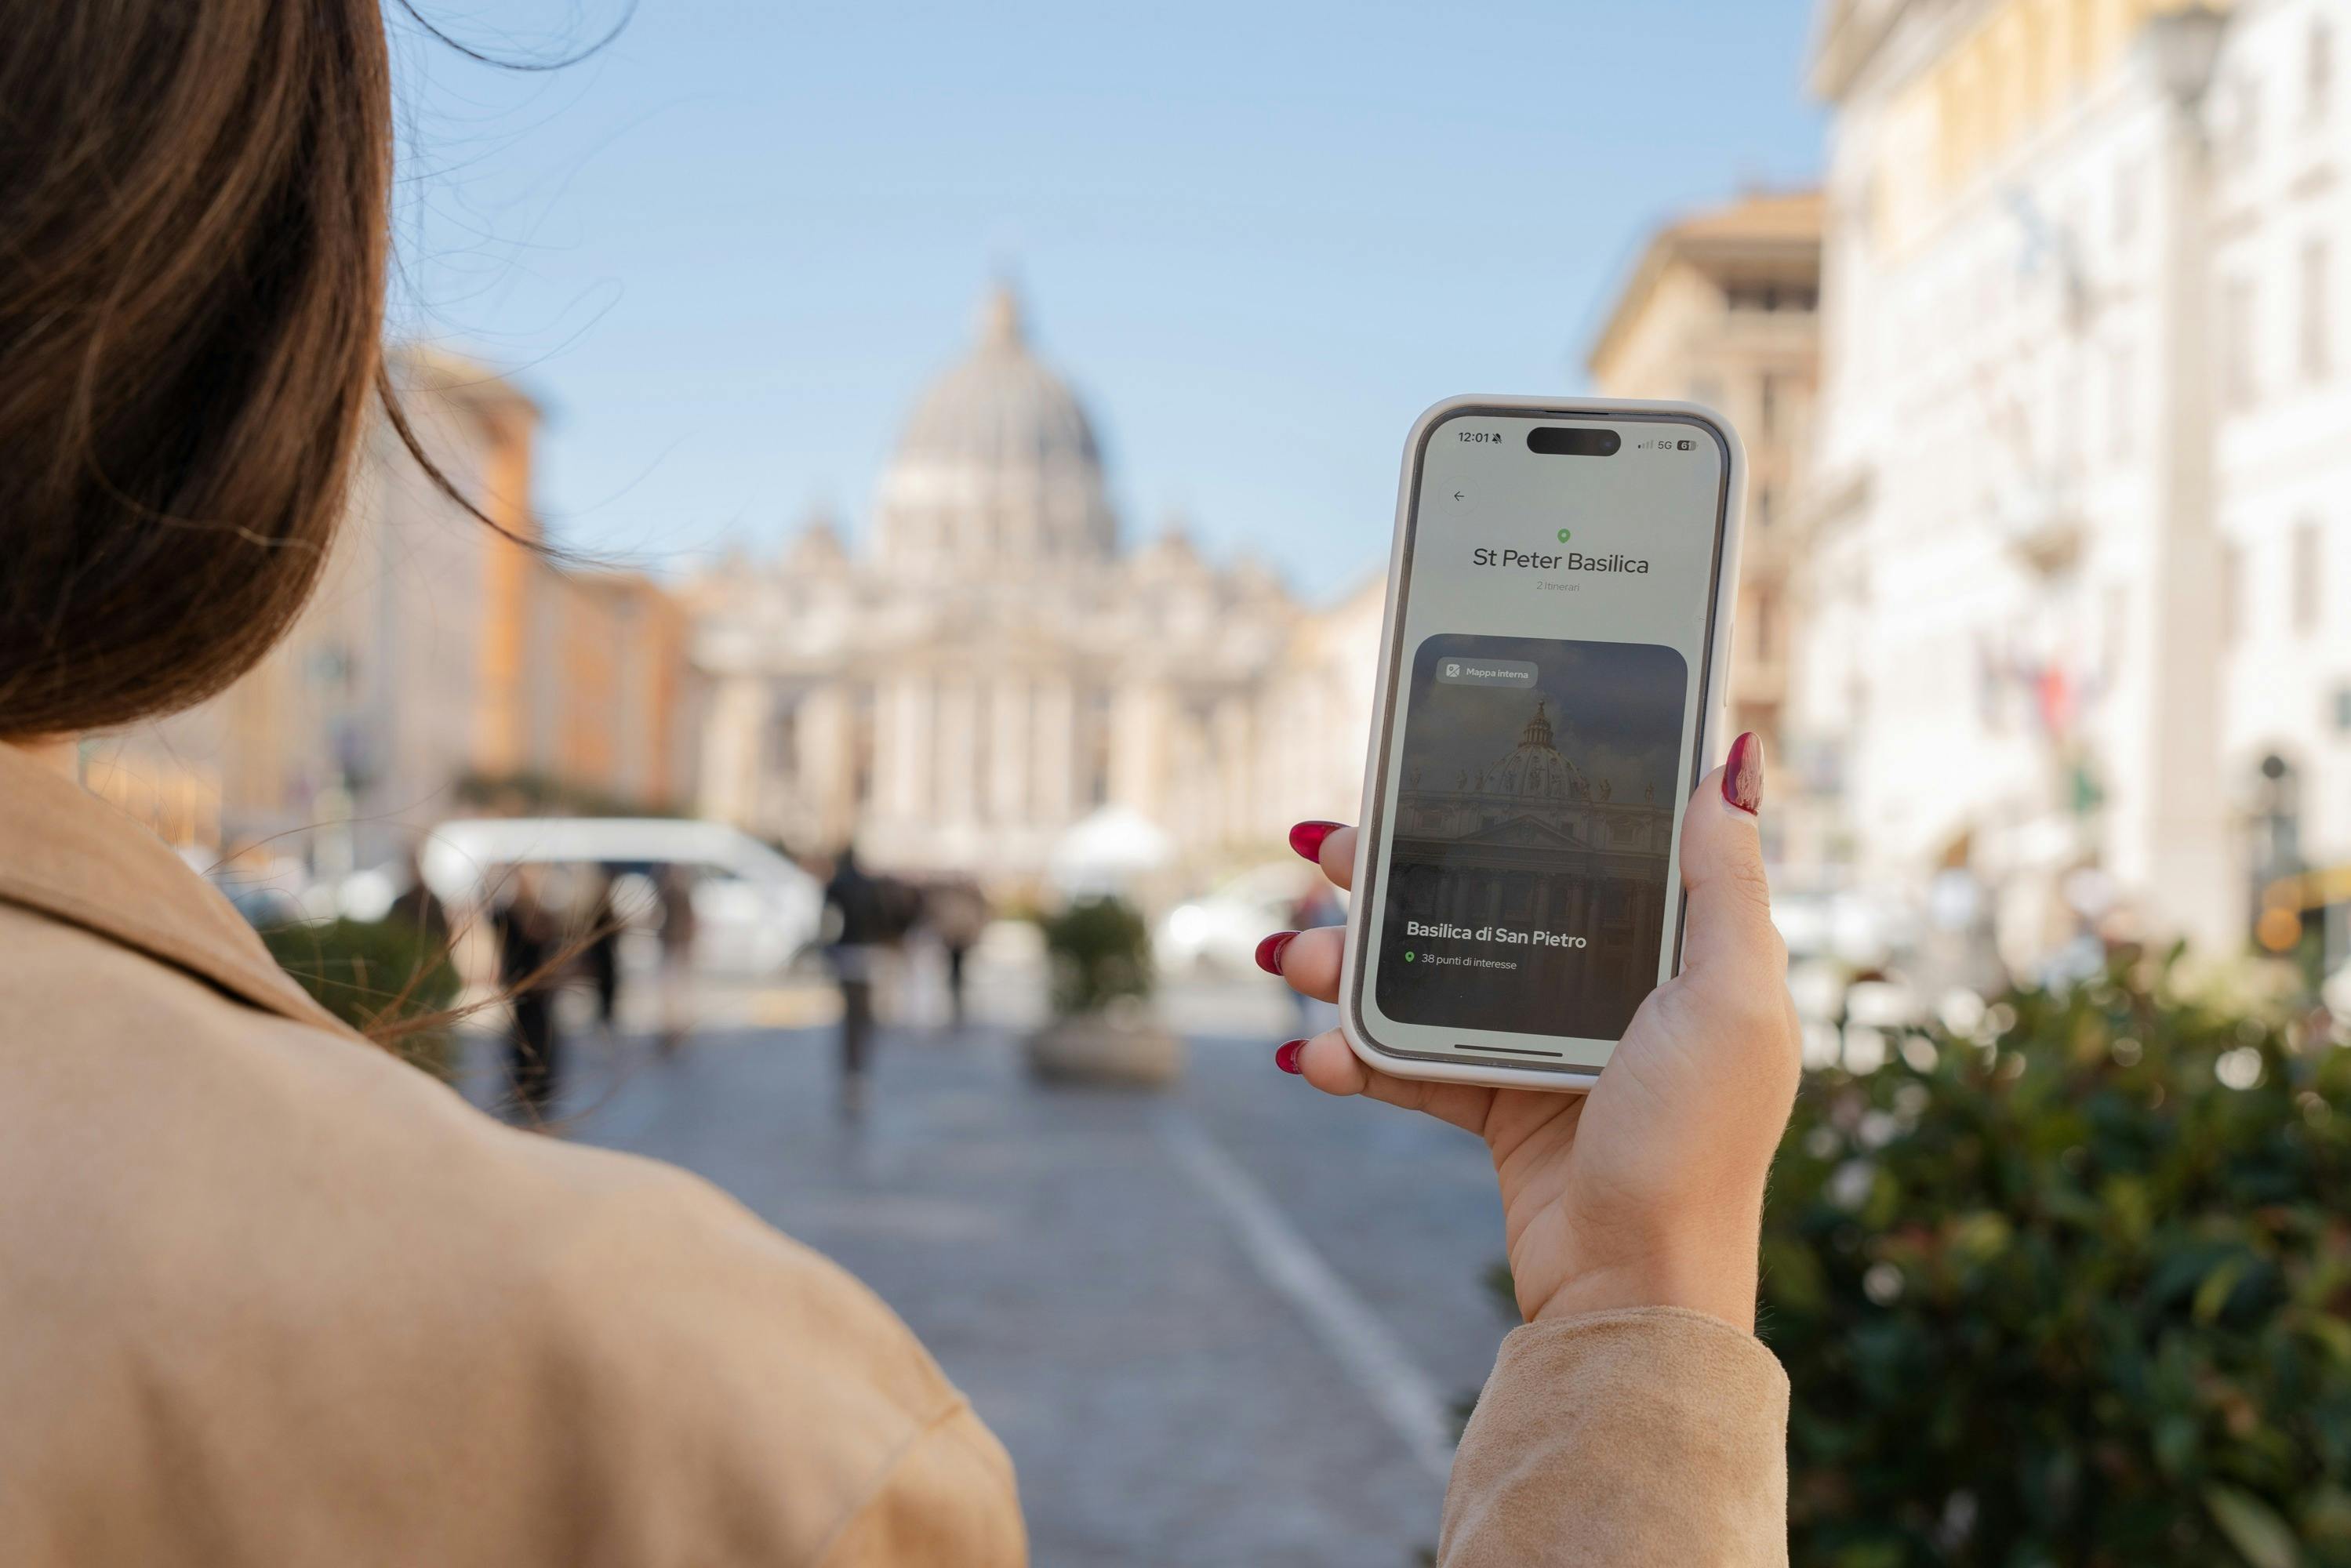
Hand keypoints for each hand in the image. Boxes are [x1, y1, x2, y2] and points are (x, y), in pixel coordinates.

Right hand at [1265, 736, 1799, 1330]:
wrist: (1636, 1288)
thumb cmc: (1699, 1145)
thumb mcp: (1733, 1001)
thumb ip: (1724, 885)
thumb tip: (1734, 764)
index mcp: (1670, 954)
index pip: (1582, 850)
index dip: (1511, 805)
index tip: (1437, 772)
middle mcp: (1608, 992)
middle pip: (1487, 903)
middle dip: (1395, 878)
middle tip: (1325, 849)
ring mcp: (1548, 1050)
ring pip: (1433, 979)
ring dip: (1352, 966)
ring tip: (1296, 958)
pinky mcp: (1501, 1109)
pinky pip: (1414, 1065)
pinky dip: (1359, 1058)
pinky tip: (1314, 1052)